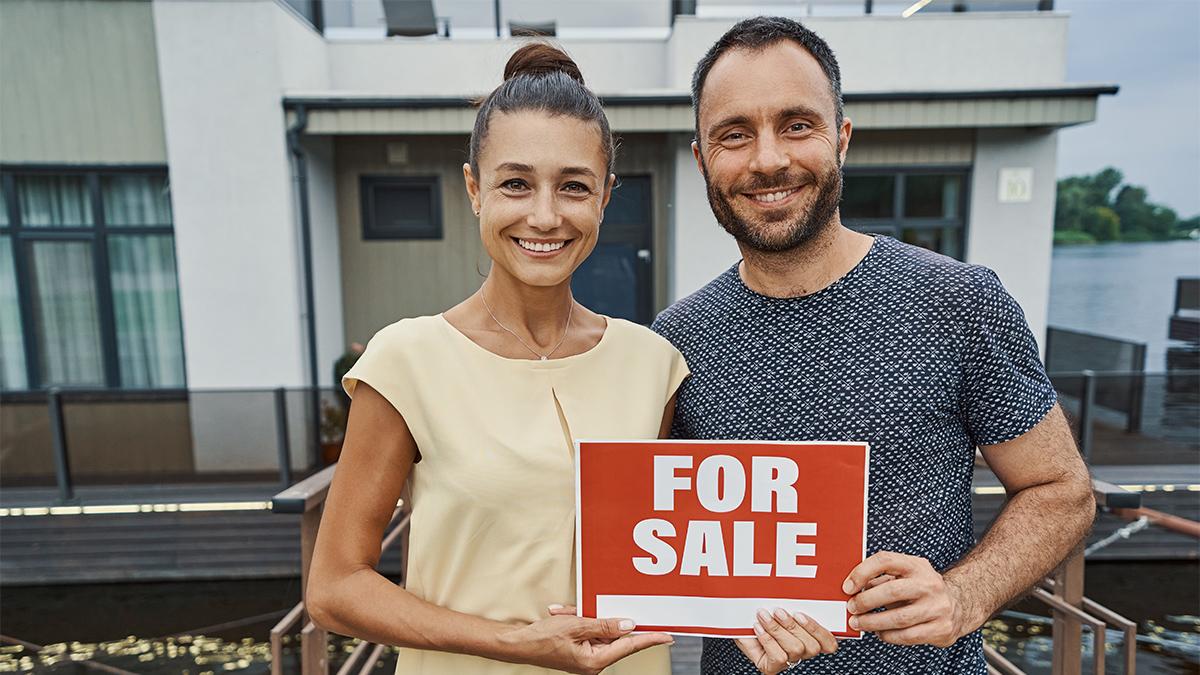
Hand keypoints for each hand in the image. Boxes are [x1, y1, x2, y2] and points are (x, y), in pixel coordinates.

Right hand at [499, 607, 672, 674]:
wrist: (516, 644)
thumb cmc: (541, 639)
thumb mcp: (575, 626)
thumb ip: (604, 625)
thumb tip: (629, 625)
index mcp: (595, 661)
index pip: (629, 646)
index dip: (650, 638)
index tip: (668, 635)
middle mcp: (594, 662)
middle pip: (613, 636)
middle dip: (604, 619)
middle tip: (597, 612)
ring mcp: (586, 656)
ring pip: (598, 631)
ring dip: (584, 618)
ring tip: (565, 616)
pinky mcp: (579, 649)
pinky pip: (587, 631)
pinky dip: (576, 620)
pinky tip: (562, 616)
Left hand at [735, 608, 836, 673]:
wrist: (736, 622)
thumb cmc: (759, 613)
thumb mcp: (778, 605)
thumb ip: (791, 602)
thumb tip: (795, 588)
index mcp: (809, 637)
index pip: (829, 643)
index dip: (818, 630)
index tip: (800, 614)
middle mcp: (802, 652)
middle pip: (812, 647)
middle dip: (794, 626)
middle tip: (779, 611)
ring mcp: (787, 661)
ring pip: (795, 649)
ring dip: (778, 630)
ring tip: (764, 616)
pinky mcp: (772, 667)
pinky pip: (778, 656)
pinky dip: (768, 640)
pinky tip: (758, 628)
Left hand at [842, 551, 972, 647]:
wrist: (959, 606)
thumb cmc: (921, 590)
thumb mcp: (904, 576)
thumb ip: (880, 579)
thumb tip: (851, 589)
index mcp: (917, 566)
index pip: (885, 560)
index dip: (862, 572)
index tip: (848, 587)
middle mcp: (930, 584)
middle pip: (892, 591)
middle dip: (866, 601)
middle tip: (852, 609)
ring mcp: (938, 607)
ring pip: (899, 618)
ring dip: (873, 623)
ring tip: (860, 624)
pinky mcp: (942, 628)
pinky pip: (908, 636)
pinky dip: (889, 636)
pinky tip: (880, 633)